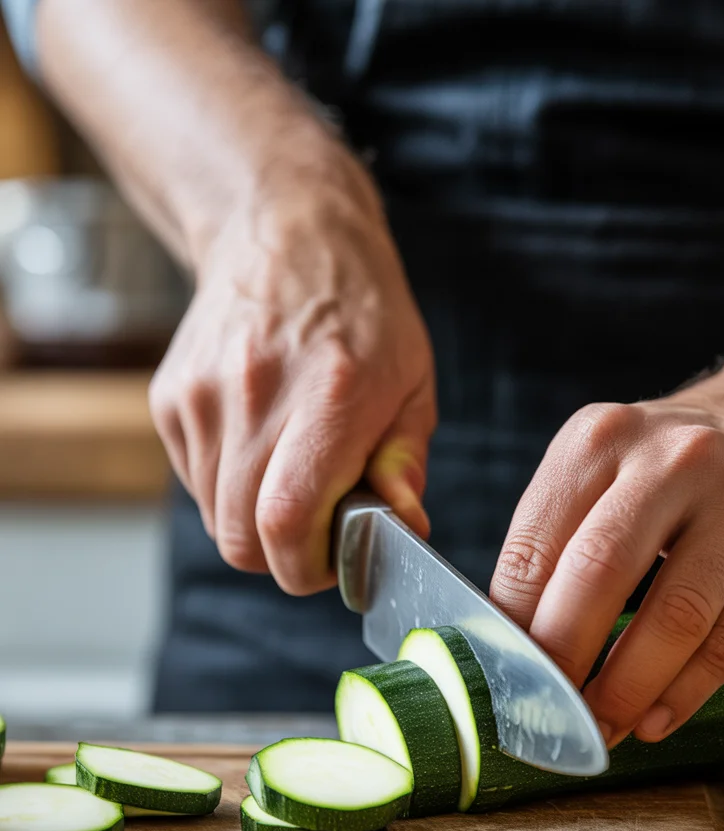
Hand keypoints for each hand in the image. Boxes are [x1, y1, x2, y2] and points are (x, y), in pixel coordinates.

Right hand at [149, 154, 434, 593]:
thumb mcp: (412, 382)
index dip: (307, 567)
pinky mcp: (170, 397)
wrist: (283, 230)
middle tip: (319, 532)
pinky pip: (197, 482)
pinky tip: (261, 446)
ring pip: (217, 518)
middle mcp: (254, 396)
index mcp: (327, 396)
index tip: (335, 563)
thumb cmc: (362, 311)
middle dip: (284, 558)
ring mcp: (202, 396)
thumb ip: (405, 463)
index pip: (286, 522)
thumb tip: (404, 527)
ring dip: (256, 523)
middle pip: (242, 538)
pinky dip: (229, 488)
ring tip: (292, 477)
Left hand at [491, 383, 723, 745]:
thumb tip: (504, 649)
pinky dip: (685, 693)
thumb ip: (550, 545)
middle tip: (544, 713)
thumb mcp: (596, 473)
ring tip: (599, 729)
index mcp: (600, 439)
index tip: (503, 678)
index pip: (535, 546)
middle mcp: (674, 461)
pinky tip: (654, 720)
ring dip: (627, 689)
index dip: (512, 625)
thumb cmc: (660, 475)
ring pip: (677, 617)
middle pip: (601, 572)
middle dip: (564, 657)